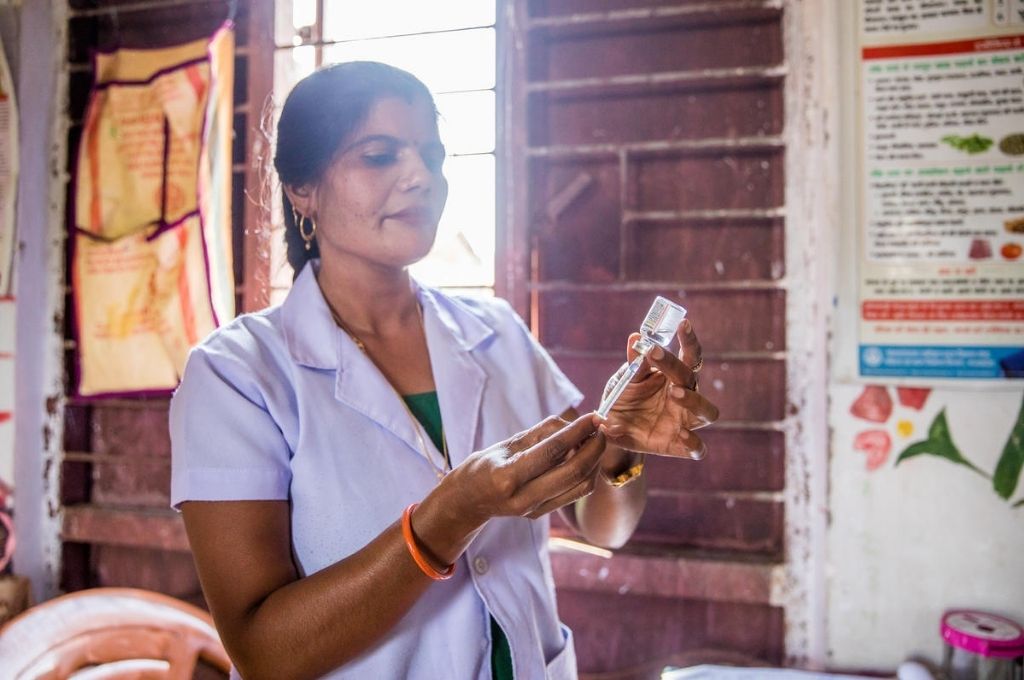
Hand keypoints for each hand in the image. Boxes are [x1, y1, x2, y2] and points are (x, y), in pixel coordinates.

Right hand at [442, 414, 606, 527]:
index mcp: (508, 476)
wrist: (468, 502)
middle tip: (600, 428)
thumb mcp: (506, 444)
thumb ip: (540, 434)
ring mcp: (534, 510)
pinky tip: (583, 457)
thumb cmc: (483, 466)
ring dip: (594, 461)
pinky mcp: (542, 514)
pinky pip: (574, 494)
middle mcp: (523, 498)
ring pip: (581, 486)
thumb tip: (572, 424)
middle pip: (574, 472)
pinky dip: (586, 473)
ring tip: (592, 441)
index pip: (552, 451)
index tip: (594, 417)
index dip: (577, 432)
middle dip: (594, 448)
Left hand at [600, 319, 718, 458]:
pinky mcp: (680, 445)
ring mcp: (686, 421)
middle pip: (693, 378)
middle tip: (657, 354)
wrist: (611, 430)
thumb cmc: (623, 399)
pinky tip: (682, 434)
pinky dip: (694, 442)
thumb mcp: (623, 380)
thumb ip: (633, 363)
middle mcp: (686, 395)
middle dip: (676, 365)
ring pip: (708, 412)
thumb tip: (636, 338)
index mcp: (674, 376)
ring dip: (694, 401)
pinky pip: (698, 448)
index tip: (682, 323)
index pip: (690, 355)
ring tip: (674, 392)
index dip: (689, 339)